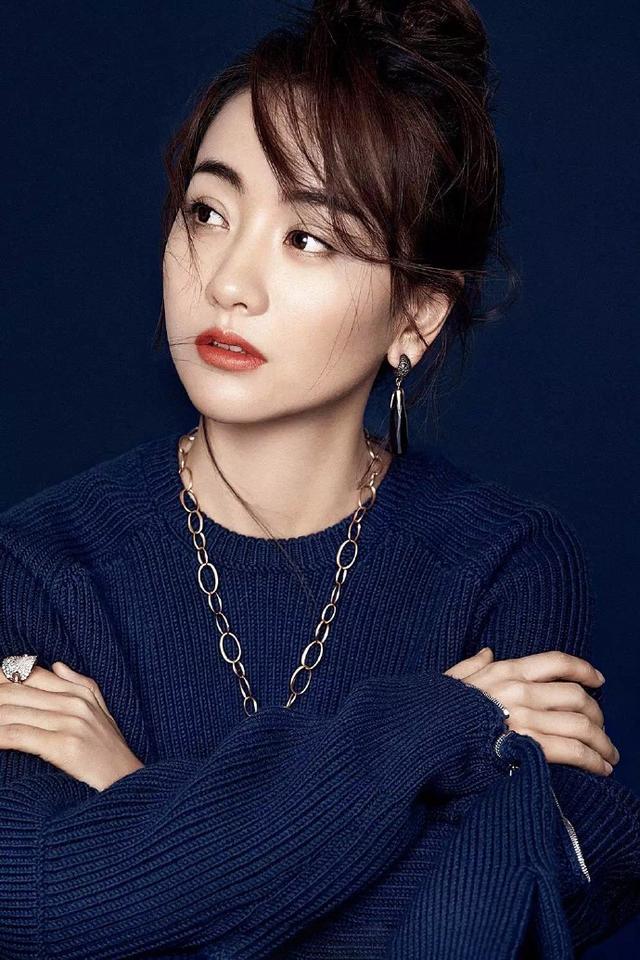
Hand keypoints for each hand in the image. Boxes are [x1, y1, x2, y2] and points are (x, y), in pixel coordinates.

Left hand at [0, 660, 143, 790]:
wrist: (130, 787)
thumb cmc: (111, 755)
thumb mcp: (102, 713)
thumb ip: (81, 685)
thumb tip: (56, 666)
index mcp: (79, 693)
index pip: (29, 673)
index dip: (1, 677)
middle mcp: (74, 704)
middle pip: (14, 690)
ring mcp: (70, 724)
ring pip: (11, 711)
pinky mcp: (64, 746)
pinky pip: (17, 735)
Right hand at [444, 647, 619, 775]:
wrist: (418, 736)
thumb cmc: (432, 711)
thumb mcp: (450, 681)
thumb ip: (471, 666)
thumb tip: (487, 652)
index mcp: (504, 671)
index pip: (556, 662)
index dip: (584, 669)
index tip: (599, 679)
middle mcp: (518, 690)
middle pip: (576, 696)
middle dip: (598, 716)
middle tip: (603, 732)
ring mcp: (523, 718)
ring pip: (580, 724)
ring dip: (602, 742)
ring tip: (609, 757)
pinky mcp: (525, 746)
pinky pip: (572, 751)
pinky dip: (593, 760)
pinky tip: (600, 769)